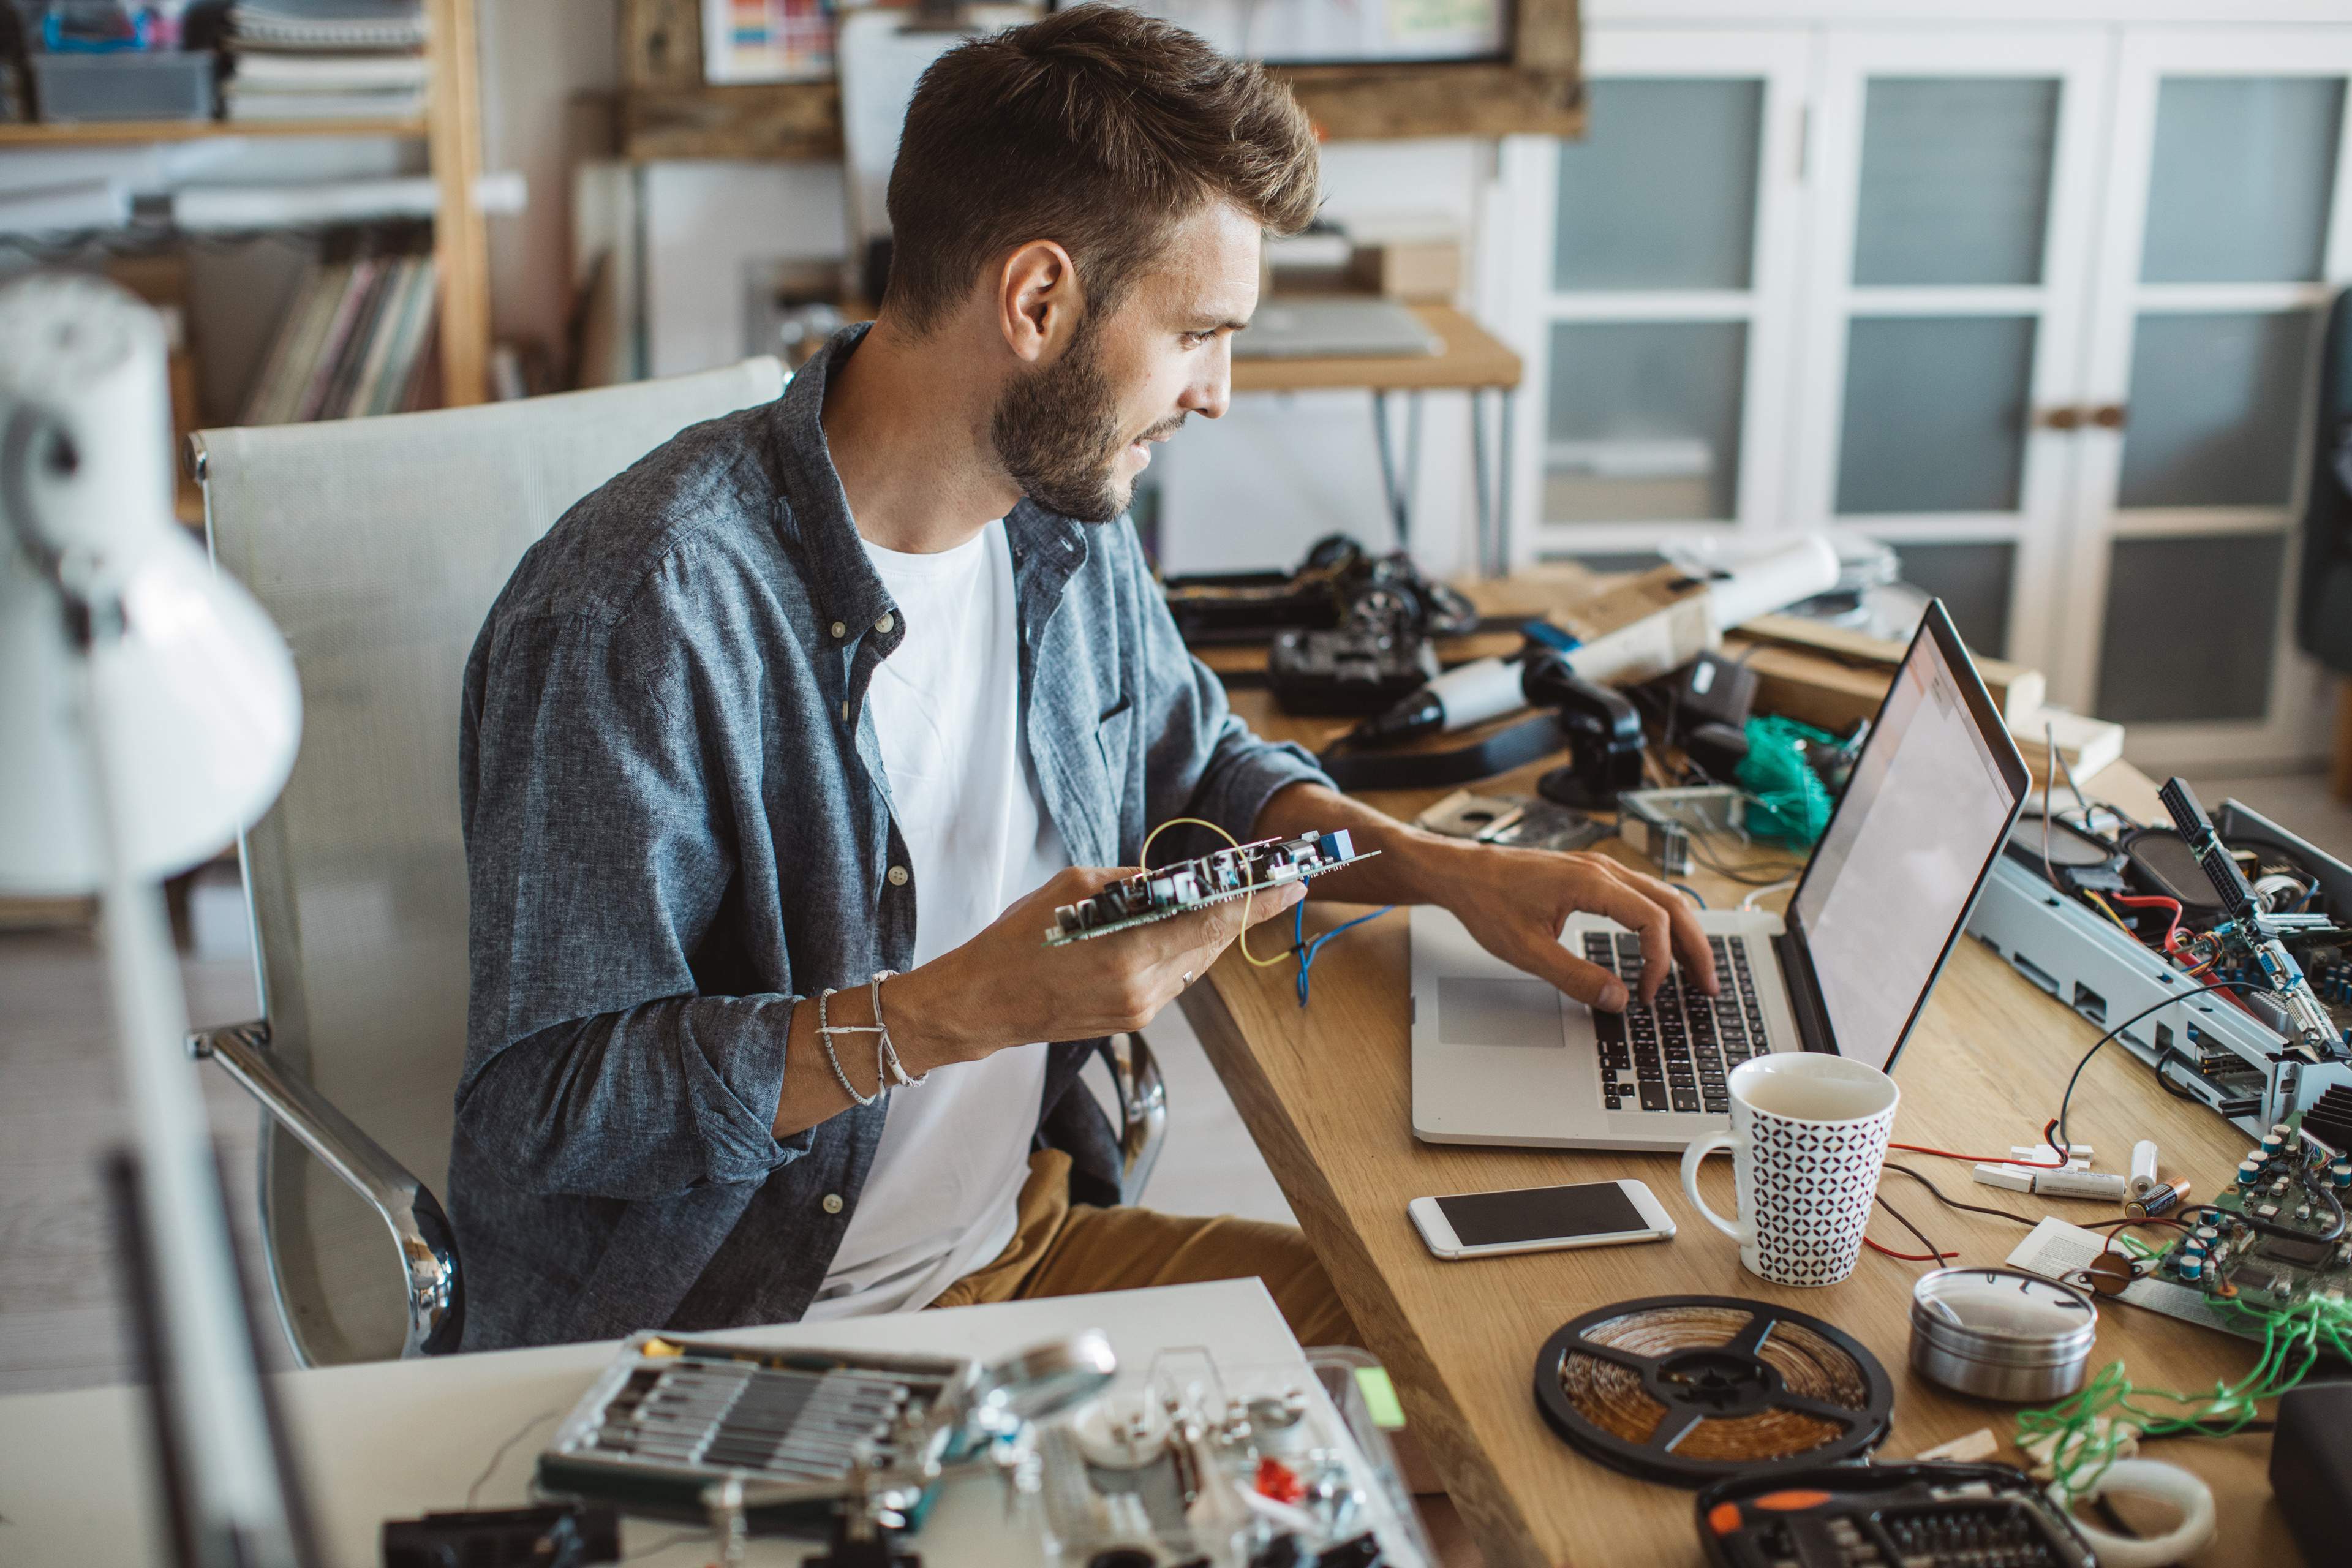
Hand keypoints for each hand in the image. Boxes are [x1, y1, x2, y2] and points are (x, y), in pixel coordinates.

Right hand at [886, 865, 1308, 1060]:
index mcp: (1129, 948)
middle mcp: (1144, 987)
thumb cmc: (1018, 937)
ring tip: (1230, 902)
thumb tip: (1179, 879)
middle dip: (1243, 912)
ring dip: (1211, 931)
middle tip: (1275, 884)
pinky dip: (1183, 951)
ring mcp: (1141, 1009)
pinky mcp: (1134, 1019)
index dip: (1258, 900)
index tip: (1291, 882)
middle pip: (1213, 943)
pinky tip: (1180, 930)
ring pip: (1196, 962)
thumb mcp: (1075, 886)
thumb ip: (1135, 883)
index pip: (1213, 920)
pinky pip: (1174, 978)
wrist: (984, 1003)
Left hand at [1431, 842, 1715, 1010]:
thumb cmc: (1487, 902)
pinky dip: (1662, 921)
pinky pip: (1642, 895)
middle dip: (1695, 947)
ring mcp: (1599, 869)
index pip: (1654, 920)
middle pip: (1673, 905)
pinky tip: (1663, 944)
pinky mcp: (1592, 875)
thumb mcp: (1526, 951)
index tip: (1648, 992)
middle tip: (1708, 986)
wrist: (1462, 871)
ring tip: (1695, 971)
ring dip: (1683, 933)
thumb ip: (1574, 977)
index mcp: (1591, 882)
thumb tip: (1617, 1000)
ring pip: (1662, 897)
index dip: (1660, 961)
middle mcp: (1603, 869)